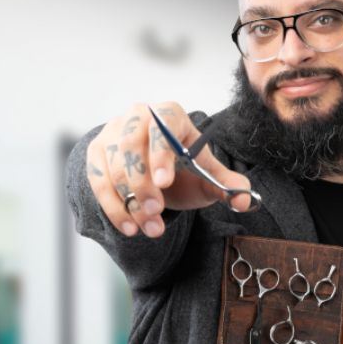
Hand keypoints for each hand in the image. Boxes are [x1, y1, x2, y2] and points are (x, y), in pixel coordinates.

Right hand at [84, 102, 252, 238]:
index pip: (161, 125)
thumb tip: (245, 199)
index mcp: (170, 115)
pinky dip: (114, 208)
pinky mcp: (97, 154)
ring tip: (151, 228)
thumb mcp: (206, 176)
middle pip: (131, 146)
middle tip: (156, 213)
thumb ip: (227, 186)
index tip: (165, 182)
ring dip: (132, 203)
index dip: (161, 152)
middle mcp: (137, 117)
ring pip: (114, 168)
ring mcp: (113, 133)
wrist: (154, 170)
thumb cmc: (184, 169)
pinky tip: (130, 227)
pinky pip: (99, 181)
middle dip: (142, 184)